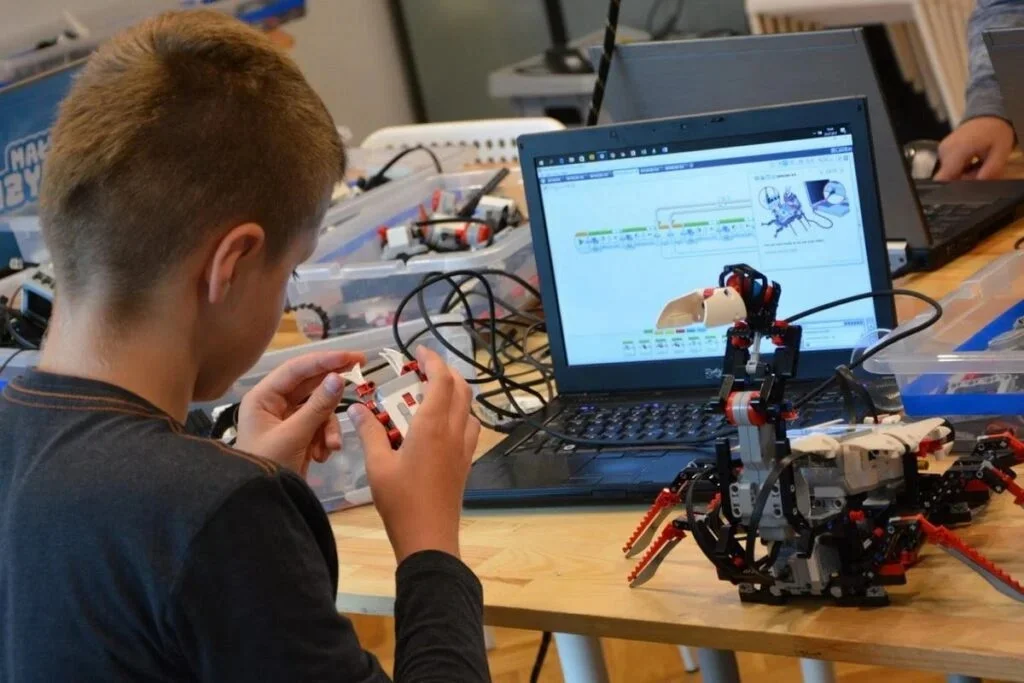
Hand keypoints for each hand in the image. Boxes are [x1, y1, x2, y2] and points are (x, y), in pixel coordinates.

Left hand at [236, 351, 364, 476]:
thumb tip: (339, 378)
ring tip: (331, 447)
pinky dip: (325, 440)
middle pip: (310, 386)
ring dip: (329, 428)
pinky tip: (321, 457)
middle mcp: (274, 404)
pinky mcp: (298, 437)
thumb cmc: (267, 467)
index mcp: (264, 397)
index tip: (352, 357)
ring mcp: (287, 421)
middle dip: (333, 391)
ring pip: (319, 409)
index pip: (297, 369)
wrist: (260, 505)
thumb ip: (318, 407)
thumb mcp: (294, 436)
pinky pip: (319, 428)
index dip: (326, 360)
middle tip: (361, 371)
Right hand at [348, 347, 479, 562]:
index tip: (420, 350)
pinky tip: (441, 425)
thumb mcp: (377, 465)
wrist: (429, 538)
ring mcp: (463, 448)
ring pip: (468, 408)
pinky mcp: (465, 463)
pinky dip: (459, 415)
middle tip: (423, 370)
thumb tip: (357, 408)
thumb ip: (369, 432)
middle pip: (461, 389)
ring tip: (432, 394)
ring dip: (455, 393)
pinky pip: (469, 428)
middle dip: (445, 373)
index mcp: (431, 426)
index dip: (433, 361)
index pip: (440, 381)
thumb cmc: (400, 501)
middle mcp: (453, 432)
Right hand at [935, 116, 1014, 180]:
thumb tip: (980, 185)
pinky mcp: (943, 150)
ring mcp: (942, 150)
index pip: (944, 179)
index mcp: (956, 150)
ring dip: (963, 174)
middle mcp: (944, 150)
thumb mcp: (1001, 152)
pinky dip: (961, 168)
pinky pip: (949, 167)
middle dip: (965, 179)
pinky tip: (971, 161)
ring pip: (949, 173)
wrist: (988, 115)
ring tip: (978, 164)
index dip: (956, 187)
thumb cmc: (995, 131)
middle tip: (981, 171)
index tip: (970, 184)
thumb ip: (990, 171)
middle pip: (948, 178)